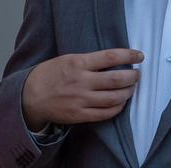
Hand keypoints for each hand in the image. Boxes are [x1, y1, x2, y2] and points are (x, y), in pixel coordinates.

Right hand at [22, 48, 143, 130]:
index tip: (139, 56)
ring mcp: (81, 100)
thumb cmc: (50, 74)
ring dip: (128, 93)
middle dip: (132, 77)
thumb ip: (90, 59)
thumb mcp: (69, 58)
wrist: (30, 96)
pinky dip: (117, 108)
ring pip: (114, 98)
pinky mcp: (79, 115)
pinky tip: (121, 102)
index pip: (111, 57)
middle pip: (116, 79)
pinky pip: (105, 113)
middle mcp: (82, 81)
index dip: (129, 56)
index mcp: (79, 63)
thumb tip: (115, 59)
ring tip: (131, 88)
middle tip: (137, 75)